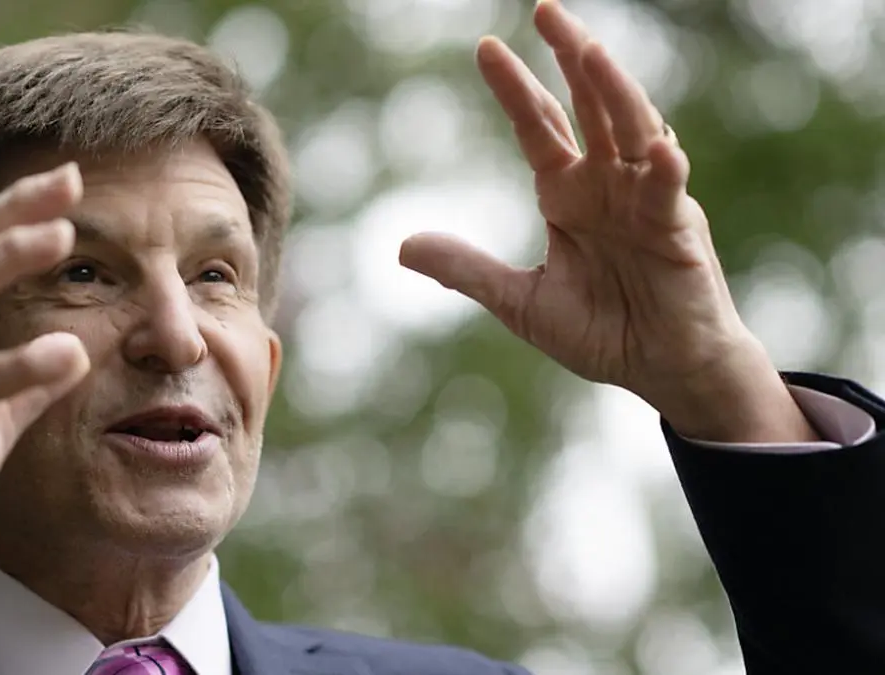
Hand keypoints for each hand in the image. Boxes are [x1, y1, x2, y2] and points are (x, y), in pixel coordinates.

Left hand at [399, 0, 812, 440]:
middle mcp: (607, 184)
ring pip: (632, 130)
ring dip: (615, 92)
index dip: (516, 89)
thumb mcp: (519, 300)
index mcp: (568, 194)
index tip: (486, 49)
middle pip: (589, 107)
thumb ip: (467, 269)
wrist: (659, 371)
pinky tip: (655, 149)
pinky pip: (669, 191)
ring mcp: (645, 200)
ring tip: (591, 53)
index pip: (540, 126)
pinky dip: (663, 169)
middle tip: (545, 11)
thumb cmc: (600, 332)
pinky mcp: (677, 229)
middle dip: (570, 59)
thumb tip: (402, 246)